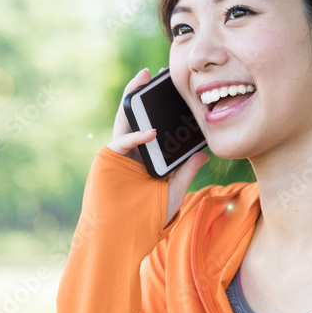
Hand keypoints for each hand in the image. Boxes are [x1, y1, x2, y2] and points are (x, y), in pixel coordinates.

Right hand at [107, 67, 210, 226]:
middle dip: (147, 94)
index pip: (155, 126)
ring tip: (143, 79)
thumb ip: (186, 171)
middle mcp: (132, 153)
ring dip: (132, 98)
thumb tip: (204, 153)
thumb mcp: (174, 192)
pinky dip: (136, 136)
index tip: (177, 91)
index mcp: (146, 157)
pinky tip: (151, 132)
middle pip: (138, 116)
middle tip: (159, 73)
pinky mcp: (108, 161)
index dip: (164, 109)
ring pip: (125, 119)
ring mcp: (118, 155)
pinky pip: (121, 142)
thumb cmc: (146, 220)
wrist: (121, 238)